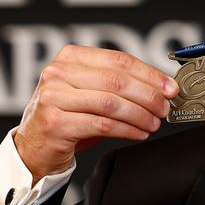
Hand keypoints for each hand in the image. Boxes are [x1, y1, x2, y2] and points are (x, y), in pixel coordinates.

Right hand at [14, 45, 178, 180]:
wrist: (33, 147)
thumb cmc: (67, 117)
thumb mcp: (90, 92)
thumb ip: (118, 85)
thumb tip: (162, 87)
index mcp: (71, 57)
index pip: (119, 60)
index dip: (150, 74)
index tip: (170, 87)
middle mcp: (59, 72)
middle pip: (117, 81)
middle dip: (148, 95)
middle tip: (165, 108)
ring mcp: (54, 97)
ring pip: (111, 103)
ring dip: (140, 115)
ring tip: (154, 123)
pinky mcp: (55, 123)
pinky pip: (102, 125)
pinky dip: (127, 130)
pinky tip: (139, 133)